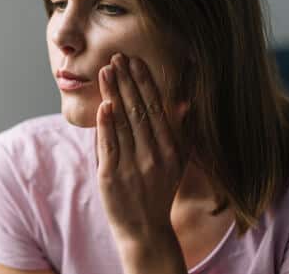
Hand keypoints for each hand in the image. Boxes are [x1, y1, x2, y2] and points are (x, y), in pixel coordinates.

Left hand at [95, 52, 190, 249]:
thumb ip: (180, 132)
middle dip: (127, 81)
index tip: (136, 61)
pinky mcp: (111, 177)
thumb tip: (185, 103)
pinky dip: (105, 125)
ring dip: (114, 94)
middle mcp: (154, 155)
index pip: (156, 108)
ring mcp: (132, 166)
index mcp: (170, 149)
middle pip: (138, 110)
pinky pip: (108, 146)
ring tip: (106, 71)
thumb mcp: (178, 163)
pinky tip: (103, 104)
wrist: (146, 230)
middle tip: (117, 57)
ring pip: (122, 123)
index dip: (145, 82)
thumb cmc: (160, 191)